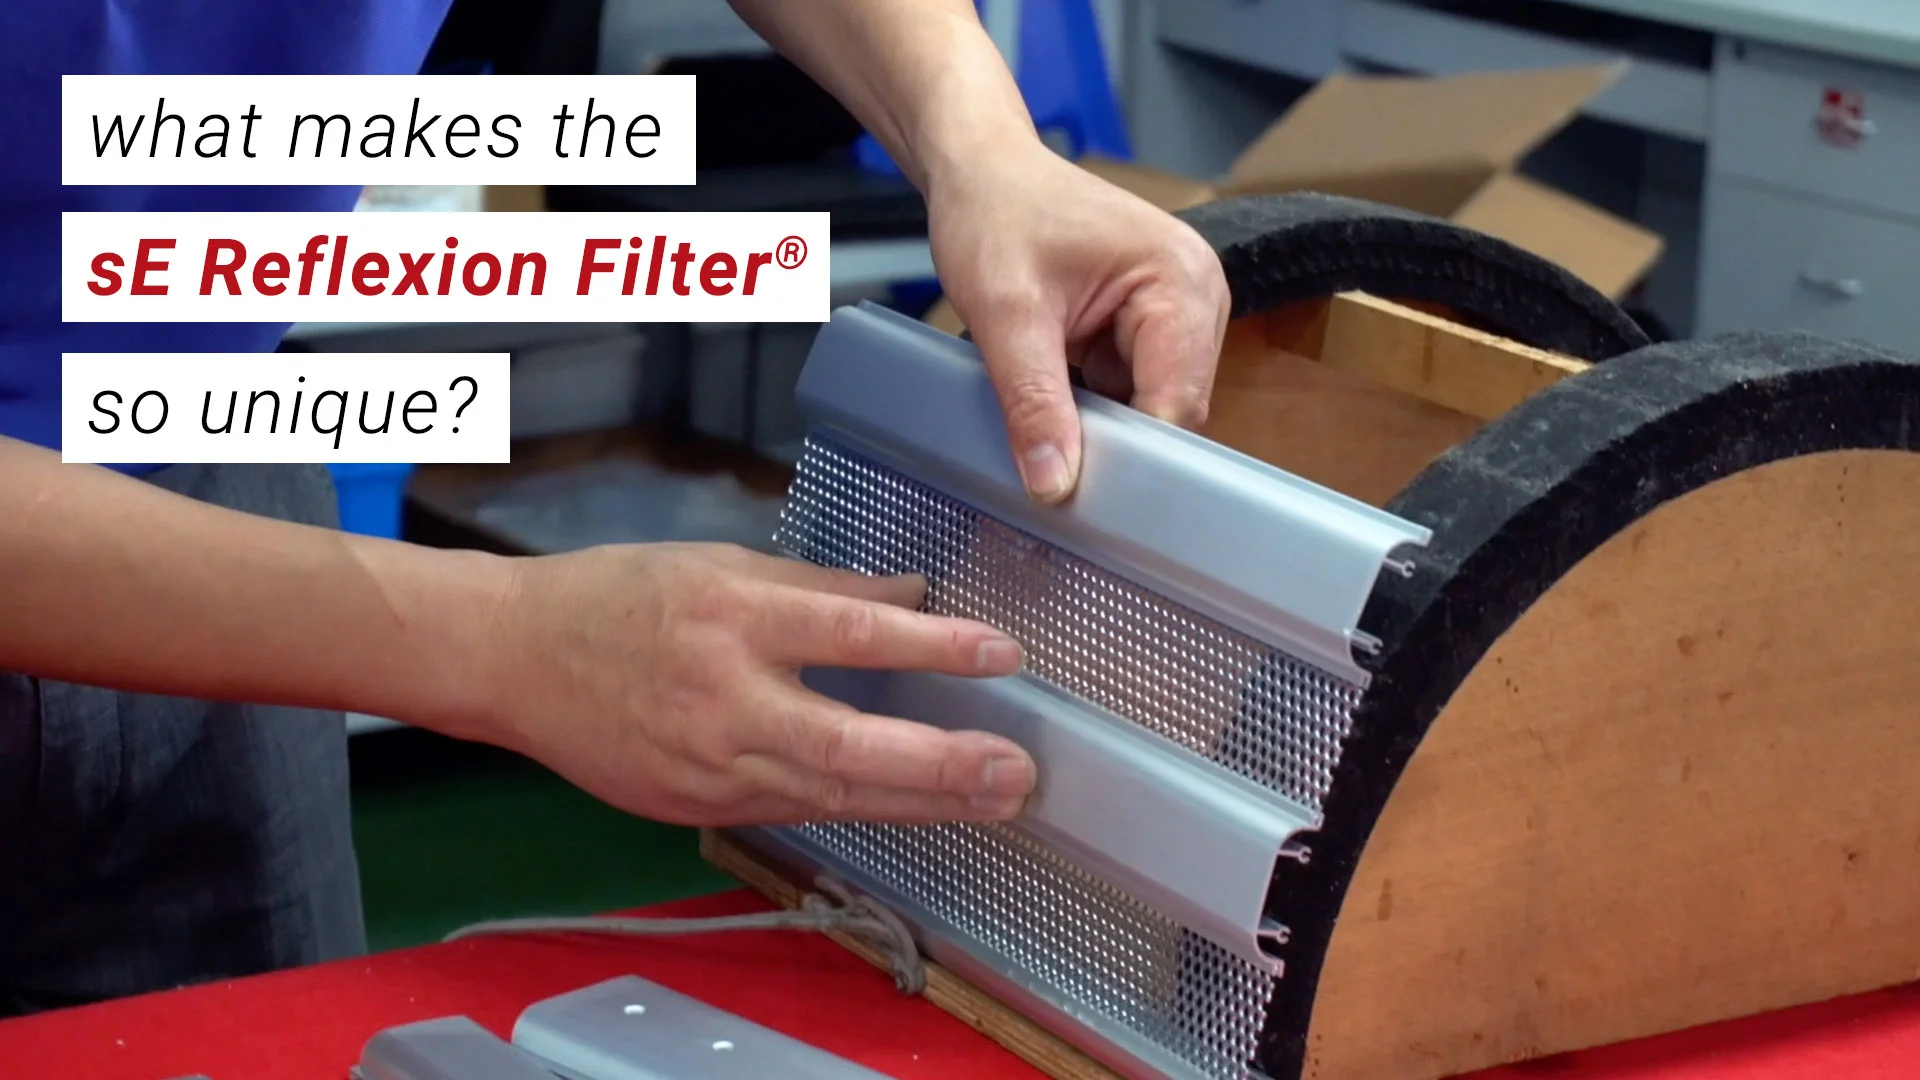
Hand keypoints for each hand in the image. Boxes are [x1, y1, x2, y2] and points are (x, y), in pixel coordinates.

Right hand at [480, 542, 1037, 826]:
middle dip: (939, 763)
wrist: (514, 660)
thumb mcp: (720, 563)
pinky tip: (921, 808)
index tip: (1002, 653)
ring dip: (920, 802)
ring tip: (994, 799)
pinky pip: (797, 809)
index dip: (932, 645)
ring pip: (830, 794)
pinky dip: (863, 808)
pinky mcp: (698, 806)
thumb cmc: (618, 597)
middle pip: (846, 742)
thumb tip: (913, 595)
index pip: (849, 632)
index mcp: (730, 616)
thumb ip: (821, 586)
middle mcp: (722, 698)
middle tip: (1015, 771)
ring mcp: (708, 765)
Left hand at [927, 141, 1230, 502]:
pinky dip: (1091, 406)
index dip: (1134, 455)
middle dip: (1115, 440)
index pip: (1177, 401)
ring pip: (1149, 408)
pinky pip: (1130, 392)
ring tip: (1044, 416)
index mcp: (1182, 280)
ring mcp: (1179, 313)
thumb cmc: (995, 213)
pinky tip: (1054, 397)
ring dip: (1099, 423)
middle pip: (1172, 410)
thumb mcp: (1005, 312)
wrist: (981, 171)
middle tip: (1049, 466)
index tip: (1083, 497)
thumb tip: (1053, 486)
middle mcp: (1199, 295)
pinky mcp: (1150, 328)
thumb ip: (1033, 401)